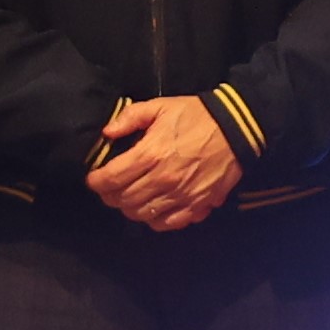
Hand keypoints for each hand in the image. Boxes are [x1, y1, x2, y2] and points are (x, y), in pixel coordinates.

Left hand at [85, 94, 238, 229]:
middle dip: (110, 196)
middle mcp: (162, 179)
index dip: (96, 182)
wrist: (235, 129)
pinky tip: (151, 209)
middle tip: (110, 188)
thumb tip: (107, 133)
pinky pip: (167, 223)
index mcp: (150, 154)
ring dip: (129, 208)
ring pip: (141, 214)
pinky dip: (154, 220)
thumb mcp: (160, 106)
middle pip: (123, 200)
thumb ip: (130, 118)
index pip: (111, 179)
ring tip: (128, 198)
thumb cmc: (196, 116)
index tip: (94, 179)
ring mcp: (180, 196)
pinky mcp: (196, 205)